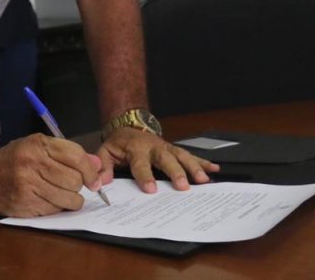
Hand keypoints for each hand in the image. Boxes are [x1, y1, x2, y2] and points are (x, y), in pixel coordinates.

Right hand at [0, 134, 103, 216]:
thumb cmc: (12, 160)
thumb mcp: (36, 146)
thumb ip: (67, 153)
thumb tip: (96, 164)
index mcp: (38, 144)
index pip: (76, 156)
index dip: (90, 170)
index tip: (94, 179)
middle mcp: (33, 163)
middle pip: (75, 179)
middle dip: (78, 185)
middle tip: (69, 184)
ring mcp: (28, 185)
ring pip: (69, 198)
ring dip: (70, 199)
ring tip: (60, 193)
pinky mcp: (25, 205)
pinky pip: (55, 210)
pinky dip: (57, 207)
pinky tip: (46, 200)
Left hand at [96, 127, 218, 193]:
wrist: (129, 125)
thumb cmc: (119, 144)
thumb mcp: (105, 152)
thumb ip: (103, 166)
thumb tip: (99, 182)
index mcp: (135, 149)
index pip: (140, 164)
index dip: (145, 176)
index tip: (151, 189)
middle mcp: (154, 147)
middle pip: (166, 159)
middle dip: (175, 172)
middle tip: (183, 186)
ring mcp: (167, 148)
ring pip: (182, 156)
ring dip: (194, 167)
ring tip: (204, 180)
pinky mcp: (175, 150)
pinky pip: (190, 155)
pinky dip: (203, 162)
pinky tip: (215, 169)